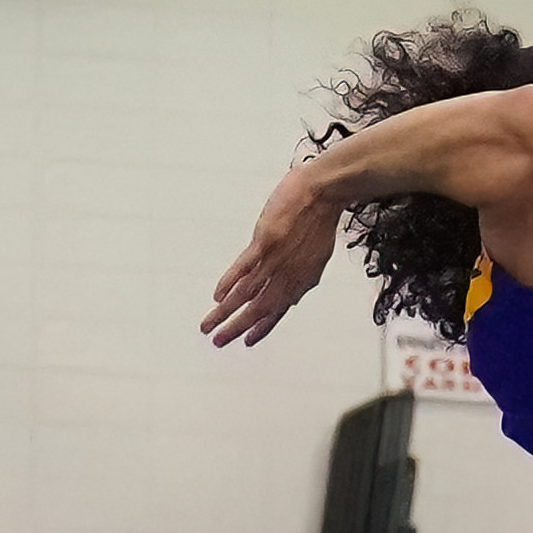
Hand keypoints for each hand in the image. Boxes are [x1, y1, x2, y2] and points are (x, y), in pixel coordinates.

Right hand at [204, 164, 342, 348]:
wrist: (324, 191)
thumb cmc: (321, 218)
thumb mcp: (318, 255)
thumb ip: (304, 277)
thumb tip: (293, 298)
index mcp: (303, 279)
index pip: (279, 310)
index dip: (263, 328)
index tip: (248, 341)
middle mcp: (289, 275)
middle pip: (259, 309)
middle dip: (237, 327)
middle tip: (220, 341)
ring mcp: (275, 259)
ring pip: (246, 294)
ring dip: (226, 312)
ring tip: (209, 326)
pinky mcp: (264, 242)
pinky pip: (243, 268)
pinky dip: (229, 283)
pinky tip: (217, 297)